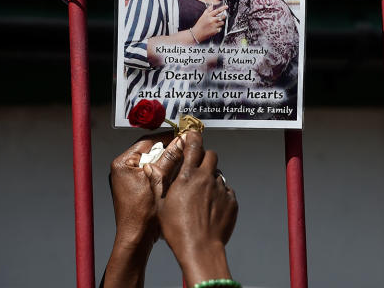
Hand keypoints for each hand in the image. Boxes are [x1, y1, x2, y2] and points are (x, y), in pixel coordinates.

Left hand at [101, 134, 185, 287]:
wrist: (136, 238)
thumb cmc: (140, 215)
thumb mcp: (159, 181)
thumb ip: (169, 158)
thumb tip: (181, 141)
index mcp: (123, 163)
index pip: (147, 142)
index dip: (167, 138)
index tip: (182, 136)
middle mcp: (123, 169)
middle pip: (151, 152)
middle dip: (169, 151)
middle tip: (185, 148)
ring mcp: (129, 179)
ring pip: (153, 163)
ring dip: (168, 162)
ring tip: (183, 162)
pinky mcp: (137, 188)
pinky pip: (153, 174)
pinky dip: (164, 173)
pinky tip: (176, 176)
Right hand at [146, 131, 236, 285]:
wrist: (200, 249)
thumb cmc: (178, 230)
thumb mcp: (161, 204)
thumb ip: (159, 182)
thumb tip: (151, 168)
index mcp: (188, 176)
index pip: (194, 145)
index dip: (193, 137)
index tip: (192, 135)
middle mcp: (206, 178)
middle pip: (211, 155)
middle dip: (204, 157)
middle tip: (197, 168)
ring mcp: (221, 189)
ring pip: (218, 174)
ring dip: (211, 179)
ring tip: (202, 196)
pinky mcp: (232, 201)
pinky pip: (227, 190)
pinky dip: (220, 194)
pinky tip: (211, 208)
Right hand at [191, 3, 227, 42]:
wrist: (197, 34)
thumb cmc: (199, 25)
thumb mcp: (202, 16)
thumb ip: (208, 10)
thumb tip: (211, 6)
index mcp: (208, 16)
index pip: (217, 10)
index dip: (223, 8)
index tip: (226, 7)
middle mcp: (212, 20)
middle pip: (222, 16)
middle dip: (222, 16)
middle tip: (219, 18)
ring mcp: (214, 26)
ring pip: (222, 22)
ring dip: (220, 23)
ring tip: (215, 24)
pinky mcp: (215, 31)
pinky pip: (220, 28)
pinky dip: (218, 28)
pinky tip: (214, 28)